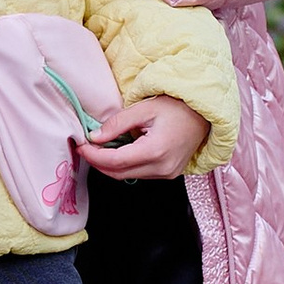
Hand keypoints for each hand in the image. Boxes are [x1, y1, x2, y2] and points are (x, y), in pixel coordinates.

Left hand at [75, 95, 210, 182]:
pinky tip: (118, 152)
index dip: (94, 156)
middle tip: (85, 148)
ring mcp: (168, 174)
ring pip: (129, 176)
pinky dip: (125, 166)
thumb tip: (95, 137)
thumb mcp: (143, 109)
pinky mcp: (169, 174)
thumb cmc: (176, 107)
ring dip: (111, 166)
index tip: (80, 146)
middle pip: (119, 174)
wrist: (203, 115)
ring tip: (99, 149)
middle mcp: (162, 168)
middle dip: (98, 163)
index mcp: (155, 151)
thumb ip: (117, 124)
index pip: (115, 161)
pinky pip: (141, 174)